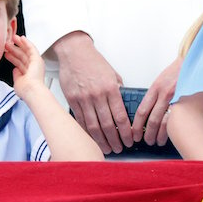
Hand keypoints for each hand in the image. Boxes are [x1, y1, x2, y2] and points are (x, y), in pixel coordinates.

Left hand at [5, 35, 46, 99]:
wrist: (31, 90)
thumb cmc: (25, 89)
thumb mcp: (17, 81)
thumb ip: (17, 74)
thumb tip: (15, 69)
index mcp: (28, 73)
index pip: (19, 62)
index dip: (13, 57)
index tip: (7, 52)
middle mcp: (33, 67)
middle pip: (22, 55)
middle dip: (14, 49)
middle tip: (7, 44)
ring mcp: (35, 62)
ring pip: (25, 51)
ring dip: (19, 44)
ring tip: (12, 38)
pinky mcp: (37, 58)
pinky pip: (31, 48)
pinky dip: (26, 42)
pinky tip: (22, 38)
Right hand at [52, 31, 130, 153]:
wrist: (74, 52)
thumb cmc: (94, 62)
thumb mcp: (113, 74)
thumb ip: (118, 90)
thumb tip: (124, 105)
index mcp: (110, 88)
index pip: (121, 116)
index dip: (126, 132)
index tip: (130, 140)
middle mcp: (97, 95)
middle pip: (107, 125)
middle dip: (115, 140)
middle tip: (120, 149)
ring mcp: (83, 99)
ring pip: (93, 126)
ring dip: (101, 140)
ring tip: (107, 148)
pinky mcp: (72, 101)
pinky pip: (80, 121)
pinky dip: (86, 133)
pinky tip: (92, 139)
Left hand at [131, 57, 180, 146]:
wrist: (195, 61)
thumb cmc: (179, 70)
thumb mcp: (162, 80)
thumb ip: (155, 95)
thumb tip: (148, 110)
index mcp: (156, 88)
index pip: (142, 111)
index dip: (136, 125)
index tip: (134, 133)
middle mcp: (164, 94)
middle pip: (151, 120)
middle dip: (146, 134)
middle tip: (145, 141)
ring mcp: (177, 98)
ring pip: (164, 122)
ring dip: (159, 135)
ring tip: (157, 141)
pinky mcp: (187, 101)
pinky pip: (177, 119)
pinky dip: (171, 129)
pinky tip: (170, 134)